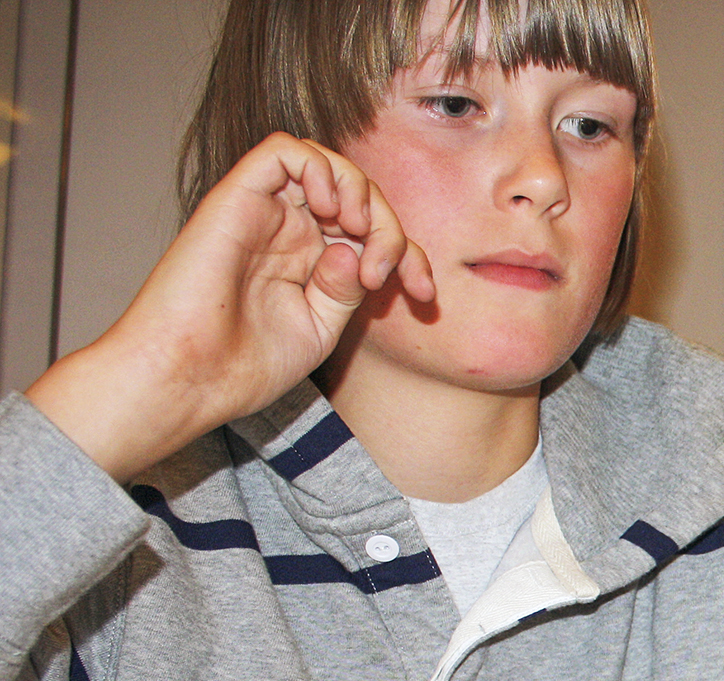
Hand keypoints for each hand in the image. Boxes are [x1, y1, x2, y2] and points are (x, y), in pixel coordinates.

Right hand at [25, 133, 433, 480]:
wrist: (188, 376)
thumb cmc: (244, 364)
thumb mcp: (319, 328)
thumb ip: (346, 287)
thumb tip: (359, 250)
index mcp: (310, 262)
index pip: (373, 236)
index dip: (409, 256)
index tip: (424, 296)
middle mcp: (288, 232)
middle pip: (357, 197)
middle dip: (390, 228)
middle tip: (387, 274)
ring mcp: (263, 213)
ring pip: (324, 165)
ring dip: (358, 190)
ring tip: (356, 232)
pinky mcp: (235, 198)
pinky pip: (283, 151)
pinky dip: (319, 166)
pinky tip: (331, 210)